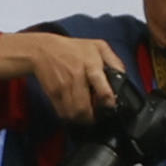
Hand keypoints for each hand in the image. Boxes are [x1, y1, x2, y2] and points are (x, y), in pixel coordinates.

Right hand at [0, 33, 124, 123]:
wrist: (42, 50)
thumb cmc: (71, 48)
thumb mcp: (97, 46)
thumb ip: (114, 60)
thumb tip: (123, 76)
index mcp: (91, 66)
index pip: (103, 91)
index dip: (109, 103)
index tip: (111, 106)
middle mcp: (76, 78)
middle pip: (85, 108)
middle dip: (93, 117)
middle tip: (98, 116)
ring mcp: (63, 88)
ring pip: (73, 113)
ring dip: (81, 119)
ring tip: (87, 116)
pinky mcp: (53, 94)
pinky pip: (62, 112)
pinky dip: (69, 116)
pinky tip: (75, 112)